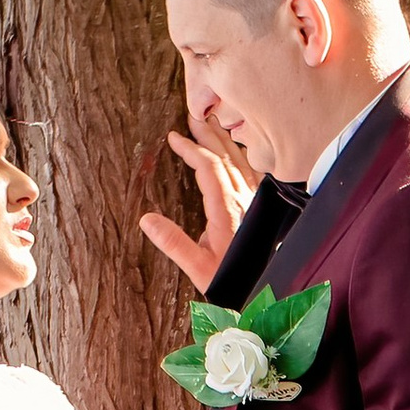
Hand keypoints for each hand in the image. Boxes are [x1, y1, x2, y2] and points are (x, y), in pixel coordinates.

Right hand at [139, 123, 254, 287]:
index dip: (191, 148)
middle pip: (227, 157)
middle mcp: (244, 201)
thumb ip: (173, 242)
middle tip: (193, 117)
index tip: (174, 137)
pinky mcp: (260, 210)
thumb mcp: (197, 267)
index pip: (208, 167)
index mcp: (226, 210)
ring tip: (213, 126)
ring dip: (225, 142)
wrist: (262, 291)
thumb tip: (146, 220)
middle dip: (209, 135)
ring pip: (242, 162)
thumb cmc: (231, 281)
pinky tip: (237, 153)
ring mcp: (254, 203)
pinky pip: (252, 173)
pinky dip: (241, 156)